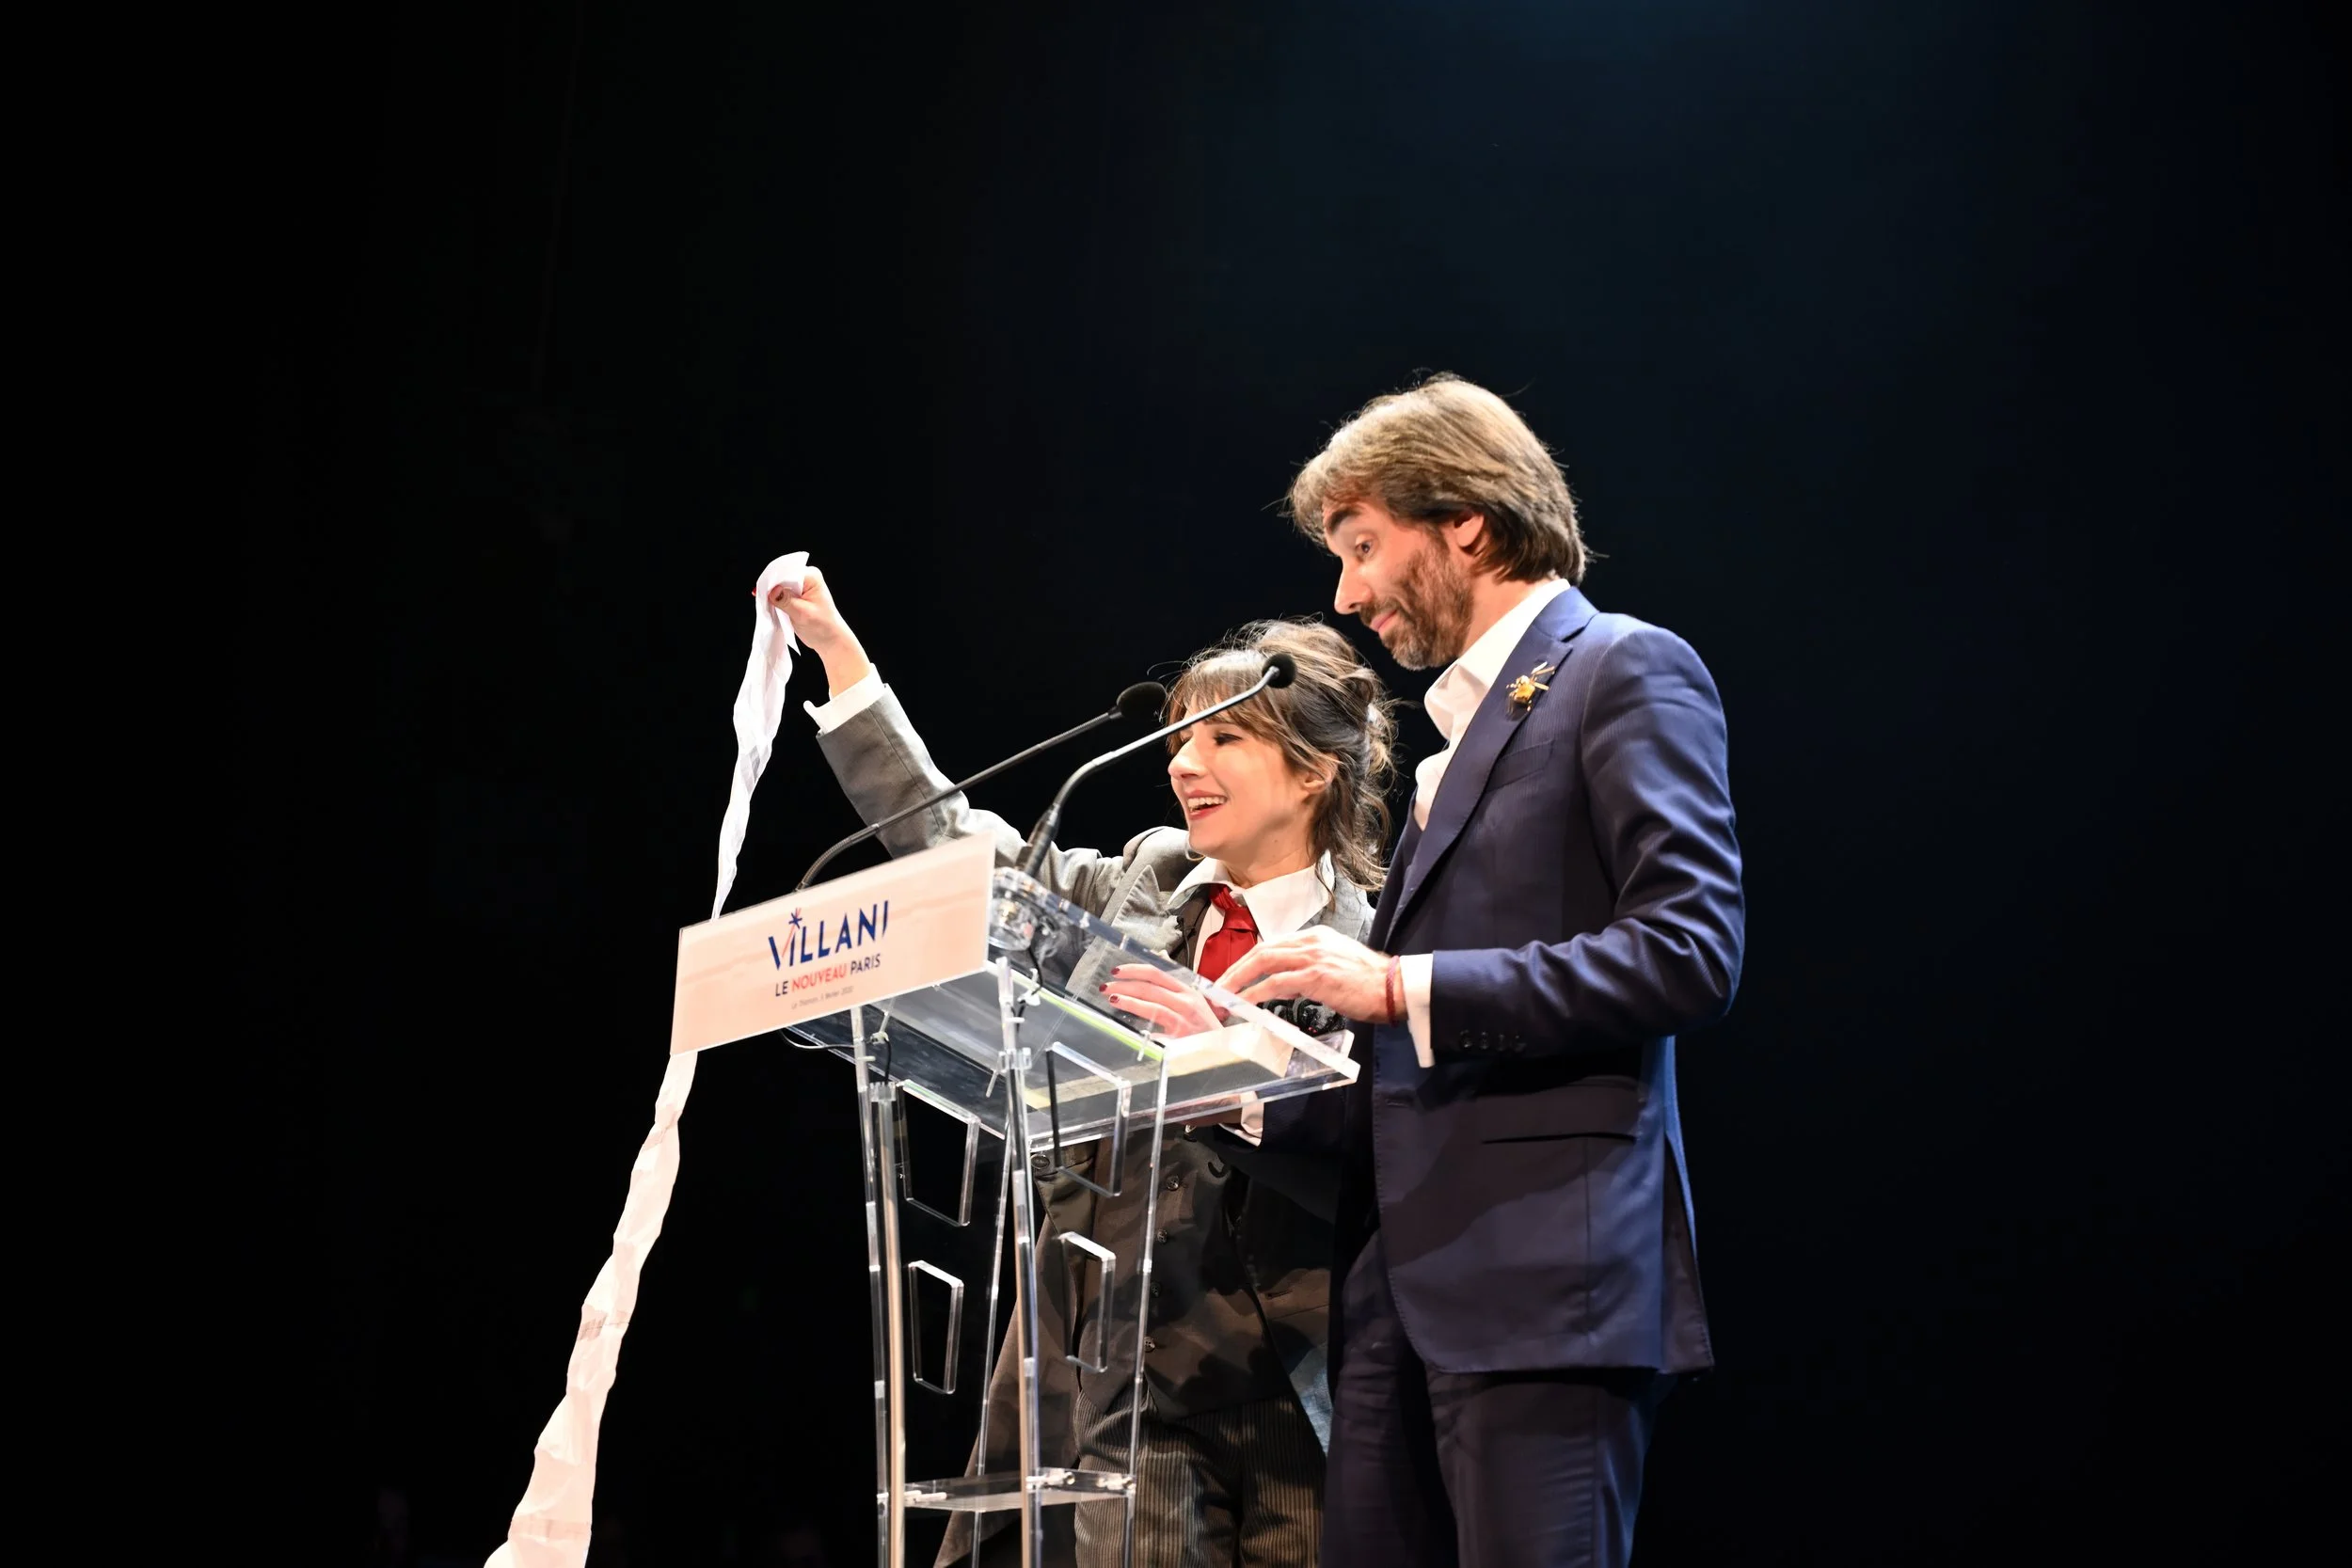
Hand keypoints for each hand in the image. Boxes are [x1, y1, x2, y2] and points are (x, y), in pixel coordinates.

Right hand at [771, 565, 872, 693]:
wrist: (829, 639)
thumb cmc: (822, 626)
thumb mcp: (802, 613)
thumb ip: (786, 600)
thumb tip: (772, 591)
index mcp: (811, 576)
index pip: (787, 572)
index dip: (774, 580)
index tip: (762, 590)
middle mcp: (805, 578)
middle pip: (780, 578)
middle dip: (770, 588)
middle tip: (758, 597)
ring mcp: (799, 587)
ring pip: (778, 587)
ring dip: (770, 595)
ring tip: (764, 604)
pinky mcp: (794, 596)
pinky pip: (779, 595)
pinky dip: (773, 601)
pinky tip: (768, 607)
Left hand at [1100, 963, 1226, 1035]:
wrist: (1223, 1051)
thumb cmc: (1205, 1027)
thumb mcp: (1194, 999)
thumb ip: (1174, 980)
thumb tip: (1159, 955)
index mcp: (1187, 990)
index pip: (1158, 973)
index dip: (1135, 970)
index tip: (1117, 971)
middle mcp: (1187, 1002)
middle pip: (1151, 987)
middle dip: (1126, 984)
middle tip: (1107, 986)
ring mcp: (1184, 1021)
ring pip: (1152, 1005)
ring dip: (1129, 1001)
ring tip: (1113, 998)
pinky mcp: (1181, 1040)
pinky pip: (1157, 1032)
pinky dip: (1142, 1028)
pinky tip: (1128, 1027)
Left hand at [1216, 926, 1397, 1022]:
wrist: (1396, 987)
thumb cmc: (1370, 983)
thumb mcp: (1335, 967)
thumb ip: (1308, 970)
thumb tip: (1284, 984)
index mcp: (1315, 937)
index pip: (1272, 946)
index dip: (1248, 962)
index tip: (1232, 977)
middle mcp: (1311, 941)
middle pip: (1261, 951)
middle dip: (1235, 970)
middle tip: (1217, 988)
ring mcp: (1312, 956)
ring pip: (1263, 962)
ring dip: (1237, 981)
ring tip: (1221, 997)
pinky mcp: (1315, 976)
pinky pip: (1275, 983)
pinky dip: (1253, 993)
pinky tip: (1240, 1003)